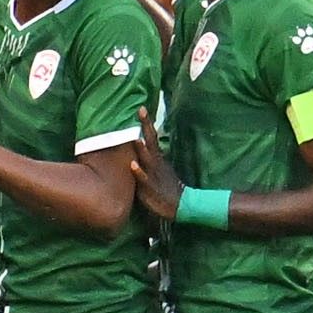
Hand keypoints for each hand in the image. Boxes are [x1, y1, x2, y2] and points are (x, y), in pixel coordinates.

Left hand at [127, 106, 182, 220]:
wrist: (179, 204)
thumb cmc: (166, 185)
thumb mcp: (159, 168)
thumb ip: (150, 157)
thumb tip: (142, 144)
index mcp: (158, 157)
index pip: (152, 136)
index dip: (147, 123)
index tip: (141, 108)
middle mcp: (156, 162)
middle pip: (150, 141)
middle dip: (146, 126)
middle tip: (141, 111)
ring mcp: (154, 174)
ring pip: (147, 159)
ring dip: (141, 148)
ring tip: (136, 137)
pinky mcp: (150, 188)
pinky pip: (143, 179)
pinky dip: (138, 172)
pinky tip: (132, 165)